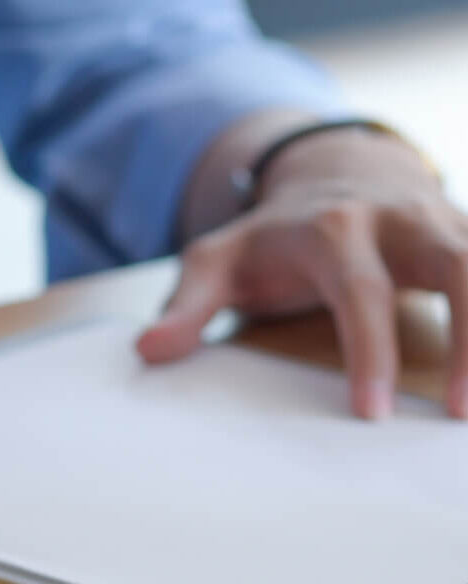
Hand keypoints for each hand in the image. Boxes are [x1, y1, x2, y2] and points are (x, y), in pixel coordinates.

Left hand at [136, 124, 466, 417]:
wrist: (334, 171)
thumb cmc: (273, 234)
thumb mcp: (218, 260)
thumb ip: (187, 305)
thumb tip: (148, 352)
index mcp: (334, 231)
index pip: (358, 292)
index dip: (369, 352)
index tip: (372, 413)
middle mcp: (398, 220)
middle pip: (456, 266)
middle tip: (462, 411)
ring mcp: (443, 223)